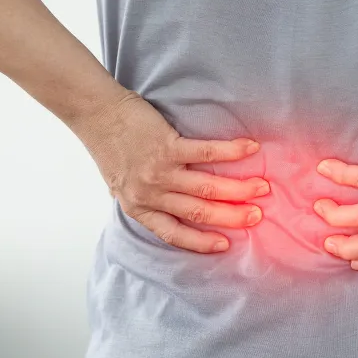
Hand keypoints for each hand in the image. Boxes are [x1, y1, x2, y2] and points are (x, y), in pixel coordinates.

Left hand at [74, 89, 268, 252]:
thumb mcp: (121, 184)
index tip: (226, 244)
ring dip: (239, 189)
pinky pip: (205, 153)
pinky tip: (250, 148)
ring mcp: (159, 172)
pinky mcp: (166, 146)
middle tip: (257, 216)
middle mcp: (149, 195)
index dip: (202, 242)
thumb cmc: (110, 147)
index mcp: (138, 208)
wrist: (96, 114)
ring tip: (261, 187)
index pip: (174, 234)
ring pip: (206, 188)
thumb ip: (144, 198)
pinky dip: (231, 152)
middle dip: (232, 216)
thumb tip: (168, 207)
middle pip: (199, 213)